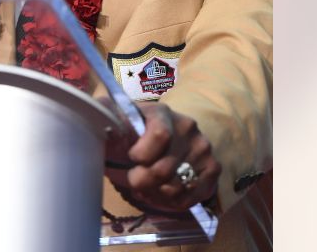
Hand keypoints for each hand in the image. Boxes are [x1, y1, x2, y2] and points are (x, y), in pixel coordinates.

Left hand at [104, 101, 220, 213]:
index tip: (131, 157)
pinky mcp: (212, 170)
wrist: (143, 144)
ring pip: (176, 187)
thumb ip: (104, 114)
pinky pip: (191, 197)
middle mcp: (189, 127)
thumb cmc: (123, 134)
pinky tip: (161, 193)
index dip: (141, 155)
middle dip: (141, 180)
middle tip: (134, 177)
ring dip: (154, 193)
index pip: (161, 135)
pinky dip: (171, 203)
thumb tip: (104, 119)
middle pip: (164, 169)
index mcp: (162, 113)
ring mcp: (203, 149)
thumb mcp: (108, 120)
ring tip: (146, 185)